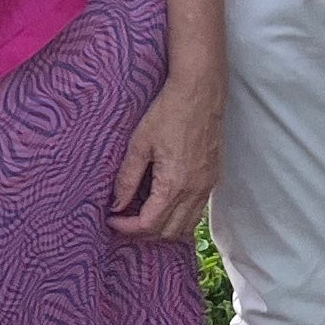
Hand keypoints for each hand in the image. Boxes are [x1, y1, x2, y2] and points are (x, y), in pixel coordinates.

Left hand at [109, 75, 218, 241]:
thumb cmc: (168, 112)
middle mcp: (195, 191)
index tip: (111, 220)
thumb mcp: (139, 143)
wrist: (200, 91)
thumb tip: (117, 205)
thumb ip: (127, 178)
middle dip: (143, 233)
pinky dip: (179, 218)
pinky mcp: (213, 178)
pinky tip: (163, 207)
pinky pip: (197, 212)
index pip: (149, 224)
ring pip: (186, 226)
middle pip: (169, 232)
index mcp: (174, 184)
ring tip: (141, 218)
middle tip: (123, 222)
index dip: (127, 228)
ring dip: (163, 229)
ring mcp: (208, 186)